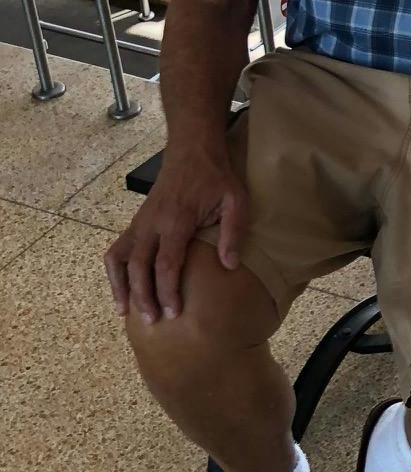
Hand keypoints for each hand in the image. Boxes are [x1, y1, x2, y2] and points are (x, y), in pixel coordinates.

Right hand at [104, 148, 246, 323]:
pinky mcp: (136, 222)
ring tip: (127, 312)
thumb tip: (229, 265)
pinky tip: (121, 291)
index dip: (167, 290)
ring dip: (121, 286)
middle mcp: (152, 223)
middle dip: (144, 296)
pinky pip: (116, 250)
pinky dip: (114, 272)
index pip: (166, 263)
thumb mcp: (235, 200)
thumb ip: (233, 232)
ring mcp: (140, 222)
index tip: (174, 312)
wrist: (192, 150)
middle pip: (138, 266)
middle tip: (153, 321)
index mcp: (177, 220)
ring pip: (119, 259)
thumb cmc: (216, 178)